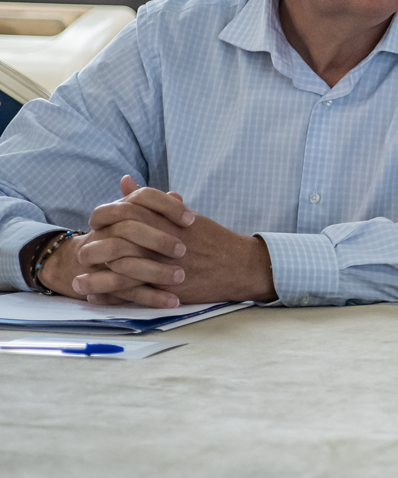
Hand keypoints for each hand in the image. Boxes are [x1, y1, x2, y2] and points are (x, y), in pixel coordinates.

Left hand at [59, 178, 275, 306]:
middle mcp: (163, 240)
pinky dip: (110, 296)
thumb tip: (125, 181)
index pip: (124, 212)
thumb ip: (152, 200)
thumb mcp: (183, 215)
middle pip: (116, 240)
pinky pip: (132, 293)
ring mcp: (165, 264)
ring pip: (119, 270)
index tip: (94, 227)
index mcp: (166, 219)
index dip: (103, 219)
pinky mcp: (168, 288)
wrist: (239, 265)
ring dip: (94, 277)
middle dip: (94, 248)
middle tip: (82, 254)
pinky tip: (96, 296)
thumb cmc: (212, 239)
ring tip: (79, 282)